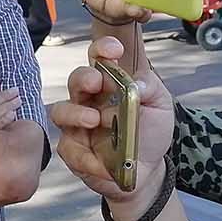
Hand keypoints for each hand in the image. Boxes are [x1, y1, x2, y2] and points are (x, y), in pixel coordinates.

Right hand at [50, 31, 174, 204]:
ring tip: (94, 121)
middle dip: (83, 78)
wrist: (147, 171)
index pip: (99, 58)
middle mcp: (89, 100)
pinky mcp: (73, 150)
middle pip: (76, 80)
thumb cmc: (150, 134)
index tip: (114, 50)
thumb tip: (136, 82)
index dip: (102, 49)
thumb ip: (151, 88)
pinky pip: (68, 148)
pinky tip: (102, 164)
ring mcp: (77, 125)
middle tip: (96, 83)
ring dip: (75, 114)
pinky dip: (86, 157)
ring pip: (60, 111)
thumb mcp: (161, 106)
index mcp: (109, 84)